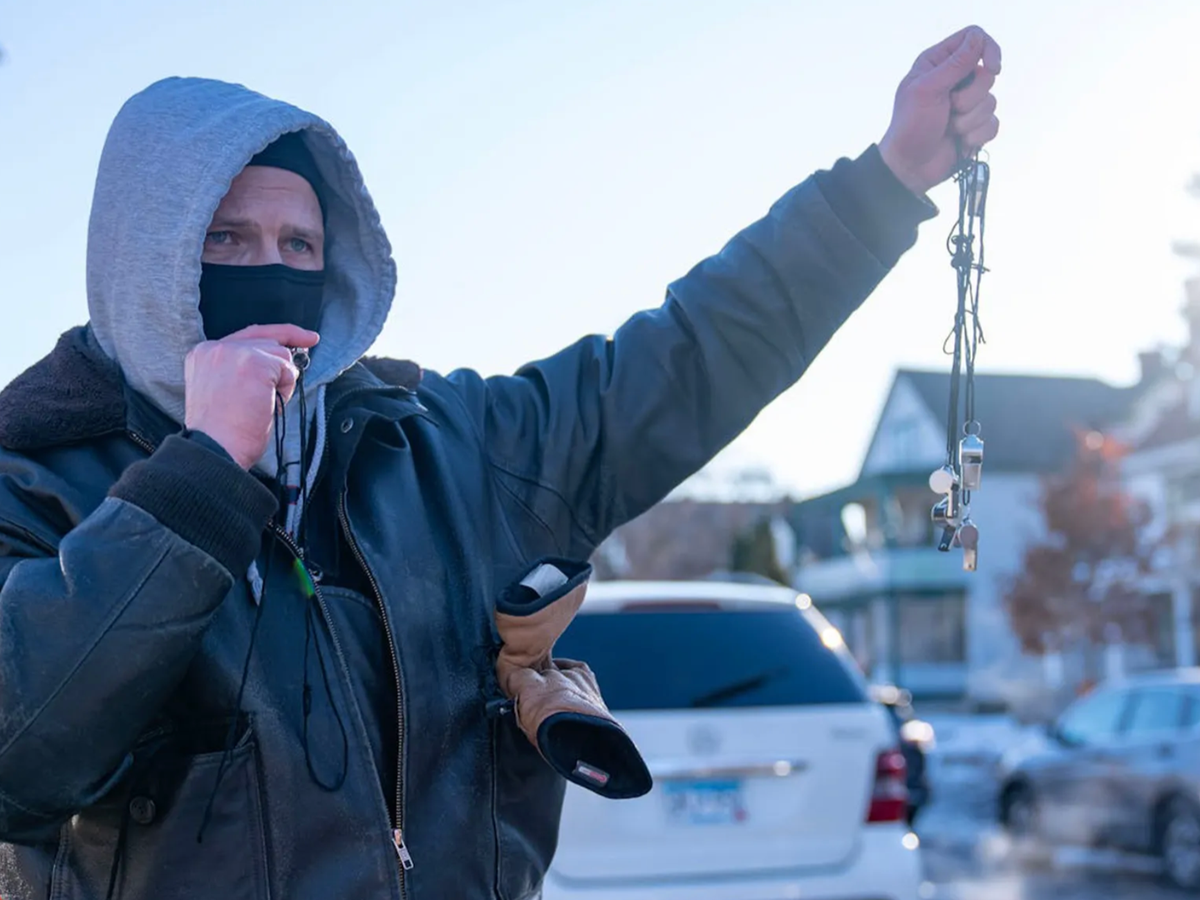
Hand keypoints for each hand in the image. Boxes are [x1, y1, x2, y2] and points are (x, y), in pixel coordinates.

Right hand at [184, 324, 319, 469]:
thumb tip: (283, 361)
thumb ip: (242, 369)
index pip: (249, 335)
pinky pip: (287, 369)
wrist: (215, 449)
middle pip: (268, 342)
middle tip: (271, 397)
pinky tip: (267, 404)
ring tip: (259, 405)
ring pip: (280, 354)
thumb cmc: (223, 432)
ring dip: (280, 382)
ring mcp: (234, 352)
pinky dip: (285, 388)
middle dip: (281, 367)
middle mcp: (215, 348)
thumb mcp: (224, 391)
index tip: (307, 338)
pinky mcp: (254, 362)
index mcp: (204, 354)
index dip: (281, 334)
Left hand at [878, 25, 1001, 195]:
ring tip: (949, 128)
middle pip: (987, 74)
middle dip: (970, 97)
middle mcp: (955, 80)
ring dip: (969, 121)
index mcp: (938, 63)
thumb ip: (954, 64)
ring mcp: (967, 103)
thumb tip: (978, 38)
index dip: (988, 50)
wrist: (910, 168)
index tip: (992, 68)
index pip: (974, 39)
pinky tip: (959, 142)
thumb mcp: (927, 90)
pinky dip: (976, 136)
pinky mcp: (975, 125)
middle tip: (948, 109)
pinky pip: (993, 124)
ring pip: (991, 101)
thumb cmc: (910, 127)